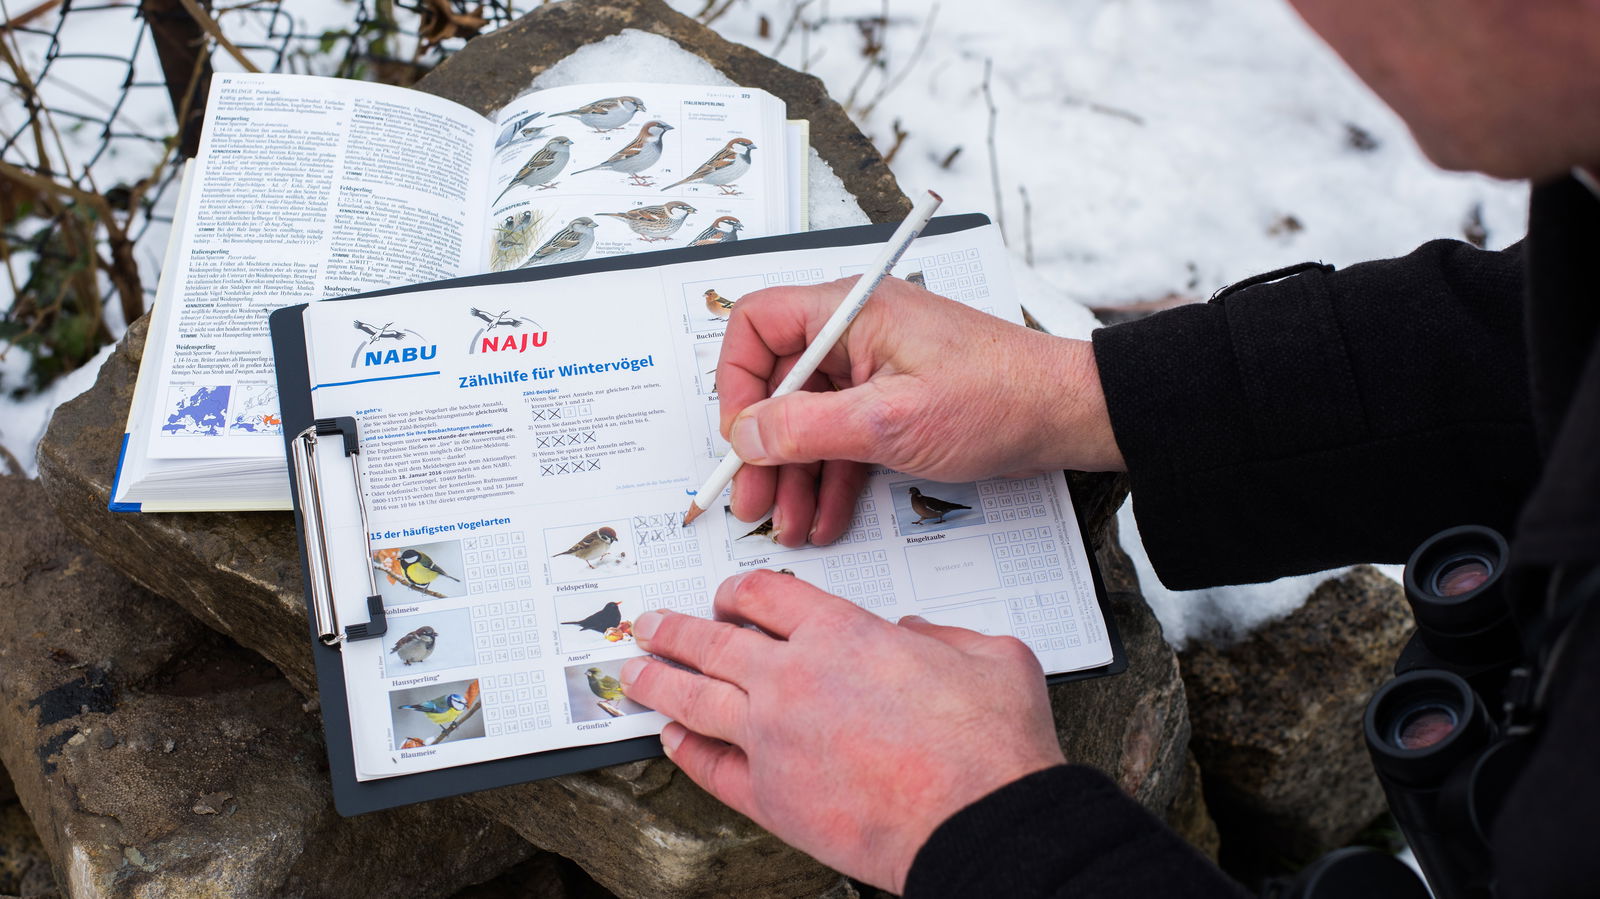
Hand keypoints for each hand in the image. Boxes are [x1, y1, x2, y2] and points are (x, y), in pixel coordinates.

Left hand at [619, 570, 1066, 892]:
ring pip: (694, 698)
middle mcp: (792, 678)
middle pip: (711, 641)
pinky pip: (707, 766)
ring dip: (657, 680)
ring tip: (633, 671)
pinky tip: (669, 739)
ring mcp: (771, 739)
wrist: (978, 823)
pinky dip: (682, 749)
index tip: (729, 597)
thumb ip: (943, 635)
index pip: (766, 594)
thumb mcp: (990, 654)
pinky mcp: (769, 797)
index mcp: (842, 633)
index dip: (740, 591)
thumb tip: (917, 635)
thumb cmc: (989, 745)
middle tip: (650, 624)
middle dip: (673, 629)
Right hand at [718, 277, 1123, 544]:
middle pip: (778, 383)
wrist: (1066, 415)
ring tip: (790, 524)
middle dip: (764, 448)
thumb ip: (808, 428)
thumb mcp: (890, 422)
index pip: (757, 325)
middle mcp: (856, 331)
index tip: (740, 437)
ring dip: (796, 473)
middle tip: (752, 501)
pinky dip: (832, 476)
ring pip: (810, 419)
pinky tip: (826, 516)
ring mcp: (875, 367)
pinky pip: (844, 436)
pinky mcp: (895, 400)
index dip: (736, 382)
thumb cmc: (999, 398)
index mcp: (850, 311)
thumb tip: (746, 434)